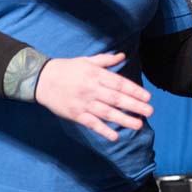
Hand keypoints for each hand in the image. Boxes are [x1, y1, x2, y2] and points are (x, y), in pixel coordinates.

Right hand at [35, 52, 152, 141]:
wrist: (42, 79)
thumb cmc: (67, 69)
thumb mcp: (86, 60)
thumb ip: (105, 60)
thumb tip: (122, 56)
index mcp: (96, 74)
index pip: (119, 83)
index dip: (134, 90)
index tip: (147, 97)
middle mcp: (92, 89)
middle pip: (116, 98)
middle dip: (134, 105)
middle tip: (150, 111)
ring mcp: (84, 103)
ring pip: (107, 112)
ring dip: (124, 119)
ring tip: (138, 124)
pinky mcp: (75, 114)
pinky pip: (91, 123)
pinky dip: (103, 130)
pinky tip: (114, 136)